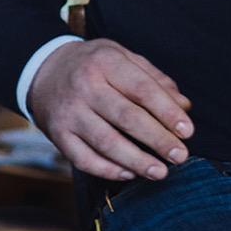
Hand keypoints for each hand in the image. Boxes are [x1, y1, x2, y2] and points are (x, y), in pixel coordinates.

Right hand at [29, 38, 193, 182]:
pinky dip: (108, 170)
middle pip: (126, 117)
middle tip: (180, 156)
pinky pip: (84, 158)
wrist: (44, 70)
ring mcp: (69, 112)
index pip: (141, 89)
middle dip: (157, 139)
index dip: (166, 112)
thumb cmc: (93, 65)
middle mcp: (84, 86)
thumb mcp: (121, 57)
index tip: (187, 131)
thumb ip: (154, 79)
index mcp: (105, 62)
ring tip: (161, 172)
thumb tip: (184, 106)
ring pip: (106, 142)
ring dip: (137, 161)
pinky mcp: (58, 135)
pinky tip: (129, 173)